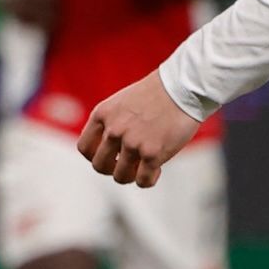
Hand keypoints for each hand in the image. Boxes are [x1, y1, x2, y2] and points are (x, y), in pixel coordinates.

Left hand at [76, 73, 200, 186]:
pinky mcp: (152, 154)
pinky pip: (143, 181)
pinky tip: (158, 169)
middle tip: (128, 164)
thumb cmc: (157, 94)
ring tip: (144, 166)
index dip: (96, 156)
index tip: (110, 156)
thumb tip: (110, 151)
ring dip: (132, 176)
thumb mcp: (122, 102)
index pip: (85, 148)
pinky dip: (149, 179)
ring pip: (120, 177)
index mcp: (103, 114)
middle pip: (100, 166)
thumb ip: (112, 123)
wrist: (183, 87)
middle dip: (113, 169)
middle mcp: (114, 130)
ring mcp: (132, 143)